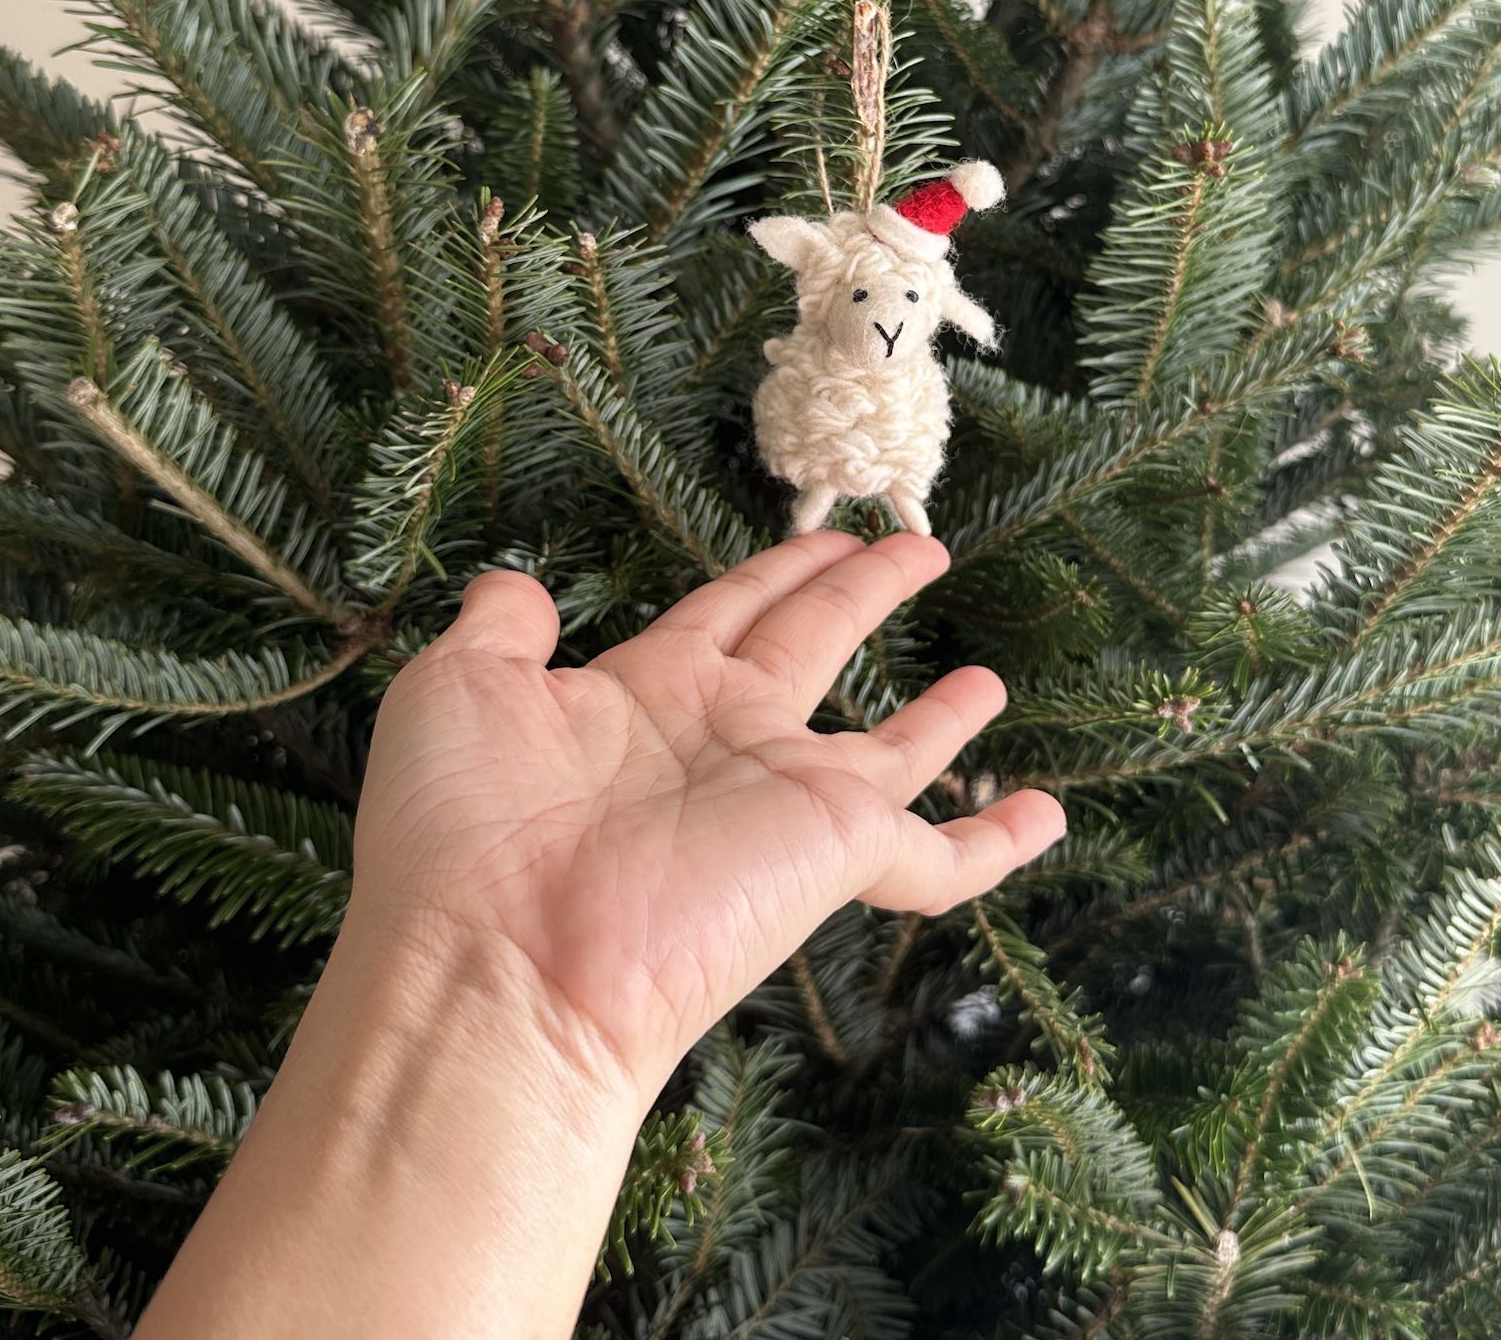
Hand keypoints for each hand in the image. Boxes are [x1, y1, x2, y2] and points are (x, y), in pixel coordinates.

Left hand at [352, 530, 1064, 1097]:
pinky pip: (938, 857)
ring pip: (890, 750)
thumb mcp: (456, 692)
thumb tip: (519, 585)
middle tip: (919, 550)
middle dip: (864, 592)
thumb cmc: (465, 831)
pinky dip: (997, 842)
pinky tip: (1044, 816)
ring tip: (990, 681)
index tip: (825, 535)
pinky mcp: (836, 853)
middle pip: (816, 641)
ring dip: (942, 720)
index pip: (730, 608)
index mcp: (648, 692)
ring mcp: (786, 799)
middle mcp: (728, 738)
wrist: (501, 966)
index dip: (778, 567)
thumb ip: (498, 627)